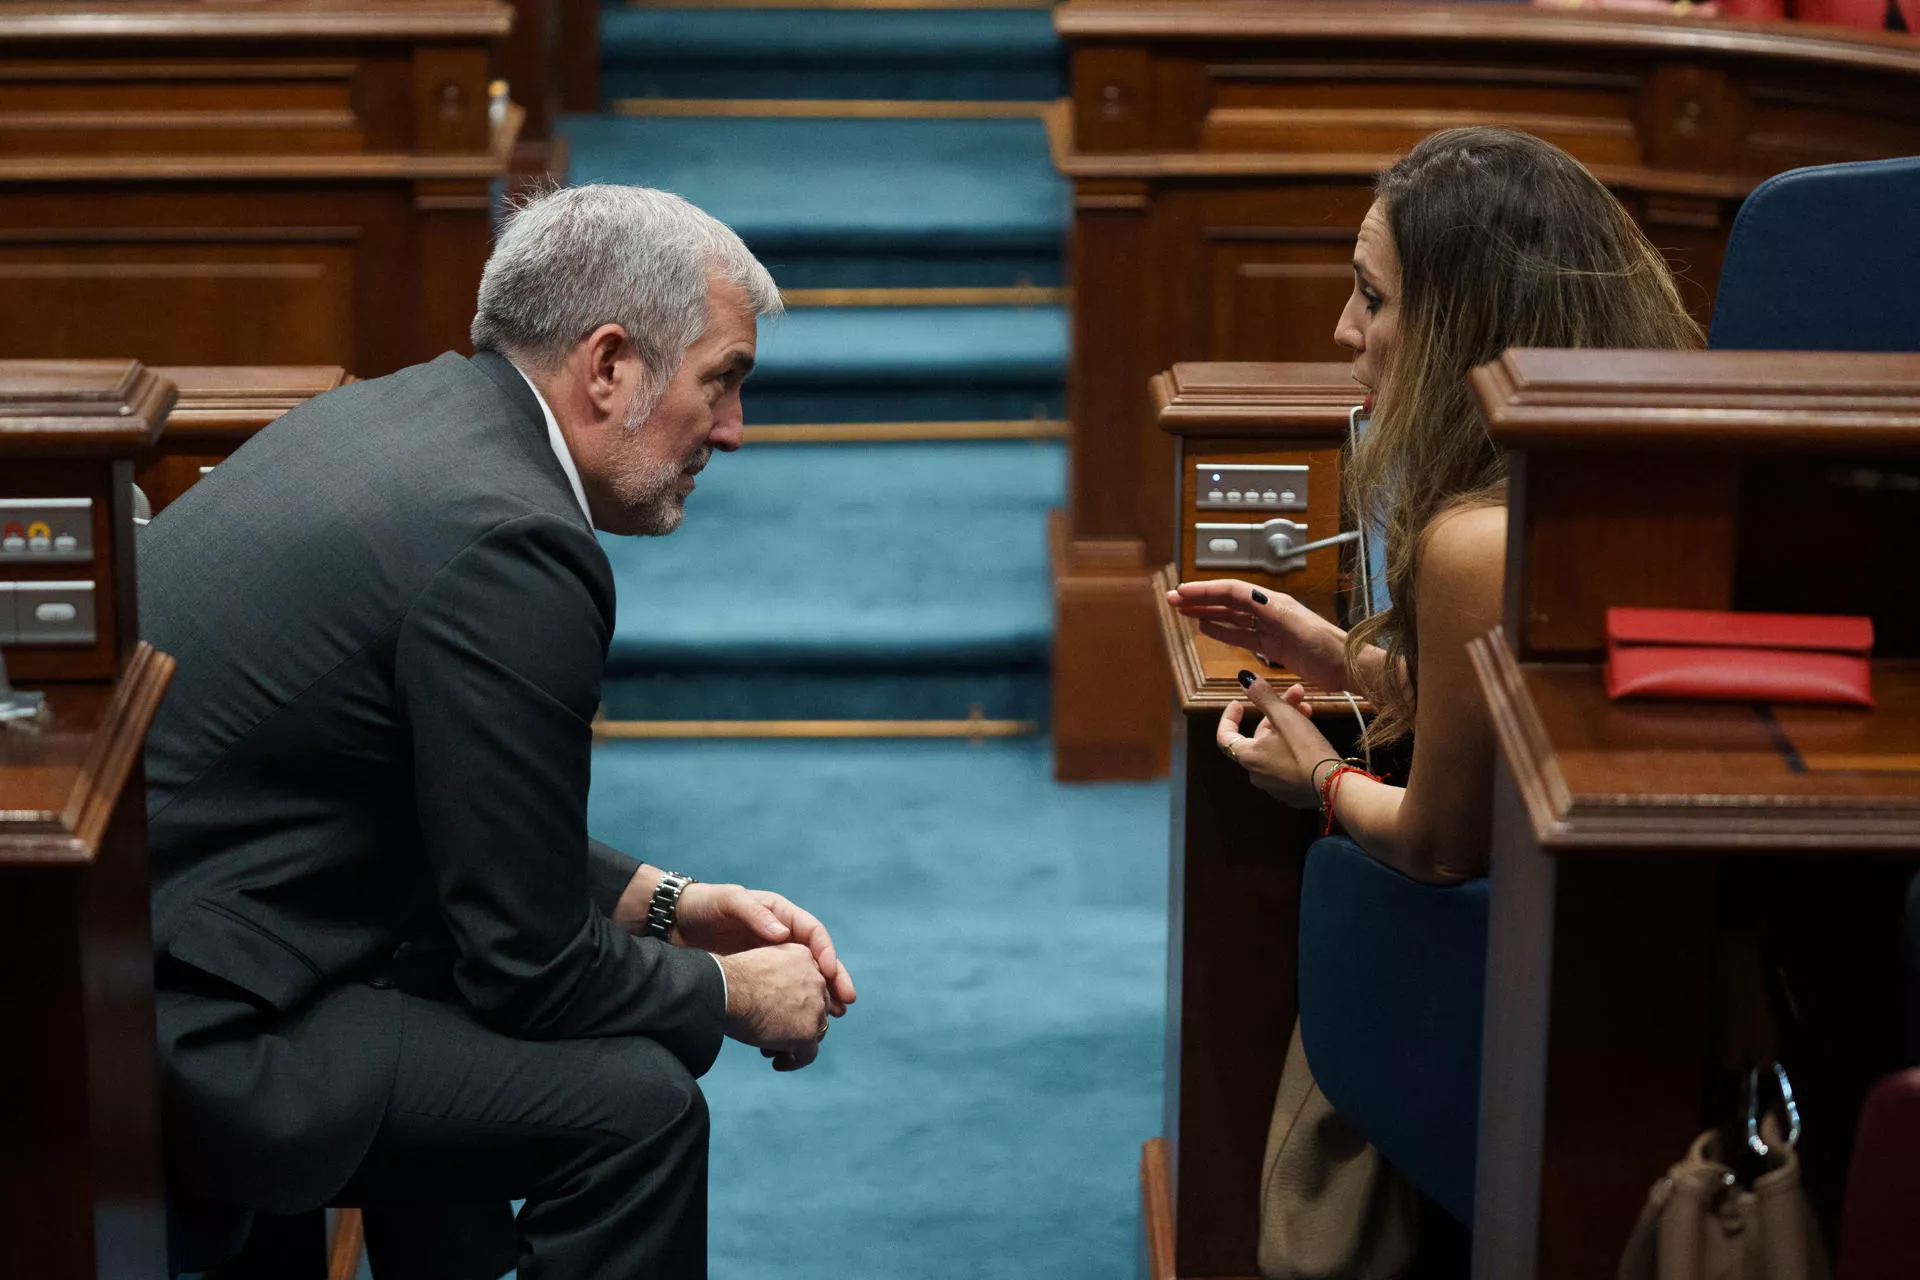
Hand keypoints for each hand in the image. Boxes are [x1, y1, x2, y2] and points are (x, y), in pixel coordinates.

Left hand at [673, 883, 856, 1014]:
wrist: (675, 922)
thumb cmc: (704, 905)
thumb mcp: (728, 901)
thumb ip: (754, 913)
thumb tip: (782, 933)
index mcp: (781, 916)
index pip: (813, 934)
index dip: (826, 953)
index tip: (830, 972)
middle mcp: (782, 937)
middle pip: (817, 959)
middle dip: (834, 980)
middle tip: (845, 1002)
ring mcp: (771, 958)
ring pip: (805, 978)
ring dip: (821, 996)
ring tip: (834, 1017)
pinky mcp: (758, 976)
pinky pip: (783, 992)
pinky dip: (794, 1007)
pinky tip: (797, 1023)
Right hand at [717, 943, 830, 1071]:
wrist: (724, 990)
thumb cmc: (730, 976)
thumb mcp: (761, 962)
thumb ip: (775, 974)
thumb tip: (770, 994)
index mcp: (803, 956)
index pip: (810, 983)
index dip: (798, 1000)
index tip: (783, 1011)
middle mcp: (815, 979)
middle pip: (817, 1007)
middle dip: (798, 1022)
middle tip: (776, 1033)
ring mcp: (814, 1007)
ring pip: (815, 1031)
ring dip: (796, 1042)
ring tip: (773, 1050)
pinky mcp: (806, 1032)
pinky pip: (808, 1054)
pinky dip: (794, 1061)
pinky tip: (778, 1063)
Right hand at [1166, 579, 1348, 690]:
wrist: (1347, 667)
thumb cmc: (1327, 647)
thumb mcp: (1298, 627)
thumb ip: (1271, 610)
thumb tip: (1245, 594)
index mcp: (1273, 602)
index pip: (1232, 591)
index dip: (1205, 590)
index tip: (1182, 592)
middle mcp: (1269, 610)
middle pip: (1228, 600)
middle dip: (1200, 599)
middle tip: (1172, 600)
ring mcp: (1269, 628)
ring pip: (1231, 617)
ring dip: (1206, 613)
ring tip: (1183, 612)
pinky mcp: (1272, 646)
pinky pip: (1241, 635)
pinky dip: (1222, 631)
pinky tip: (1206, 629)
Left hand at [1218, 674, 1339, 808]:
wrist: (1334, 785)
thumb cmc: (1305, 750)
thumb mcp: (1284, 717)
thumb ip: (1263, 696)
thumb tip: (1245, 679)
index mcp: (1248, 757)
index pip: (1225, 736)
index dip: (1229, 717)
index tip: (1238, 703)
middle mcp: (1256, 773)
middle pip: (1259, 736)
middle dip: (1276, 712)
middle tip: (1296, 695)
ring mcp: (1275, 785)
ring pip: (1275, 747)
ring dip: (1289, 726)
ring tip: (1308, 710)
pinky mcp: (1292, 791)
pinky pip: (1287, 762)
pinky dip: (1294, 745)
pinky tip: (1312, 735)